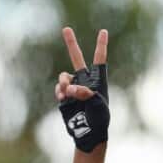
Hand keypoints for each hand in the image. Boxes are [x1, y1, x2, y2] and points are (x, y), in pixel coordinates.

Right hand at [56, 27, 109, 152]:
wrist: (87, 133)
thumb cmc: (99, 120)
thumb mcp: (98, 106)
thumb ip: (86, 93)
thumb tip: (72, 88)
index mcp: (98, 81)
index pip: (99, 59)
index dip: (101, 45)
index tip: (103, 31)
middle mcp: (85, 81)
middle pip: (77, 58)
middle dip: (71, 43)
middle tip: (66, 29)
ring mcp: (73, 88)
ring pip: (64, 76)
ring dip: (64, 82)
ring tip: (68, 93)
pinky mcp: (64, 96)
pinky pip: (59, 88)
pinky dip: (59, 91)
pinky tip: (63, 98)